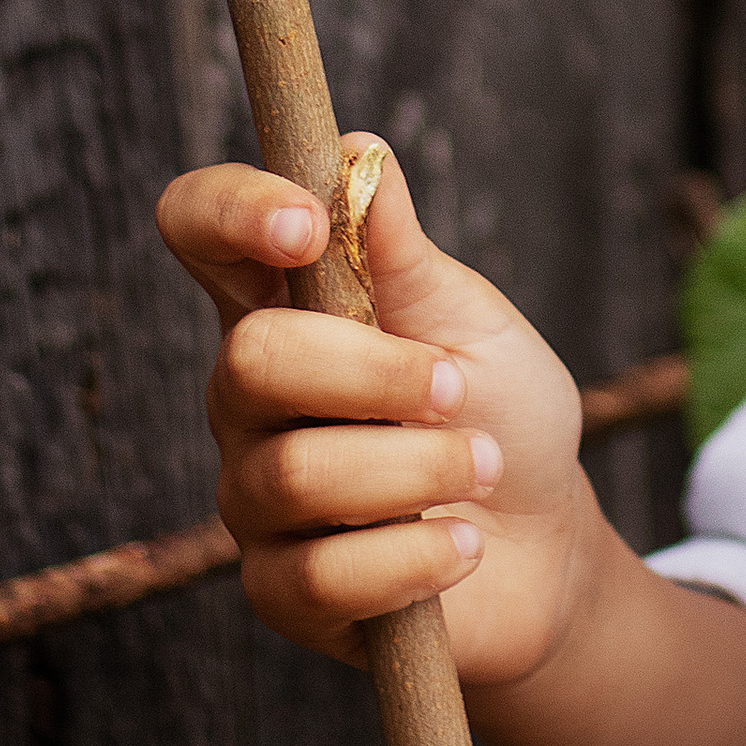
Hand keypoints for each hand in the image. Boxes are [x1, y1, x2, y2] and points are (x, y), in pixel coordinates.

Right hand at [156, 138, 591, 689]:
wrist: (545, 544)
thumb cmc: (500, 410)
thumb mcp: (467, 317)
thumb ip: (402, 248)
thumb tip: (358, 152)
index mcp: (284, 305)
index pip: (199, 229)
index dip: (229, 211)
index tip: (305, 223)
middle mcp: (248, 398)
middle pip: (251, 361)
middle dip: (379, 375)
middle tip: (457, 391)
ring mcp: (253, 498)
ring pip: (298, 473)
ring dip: (422, 469)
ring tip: (480, 469)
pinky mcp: (281, 593)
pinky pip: (325, 573)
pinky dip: (419, 555)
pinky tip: (461, 546)